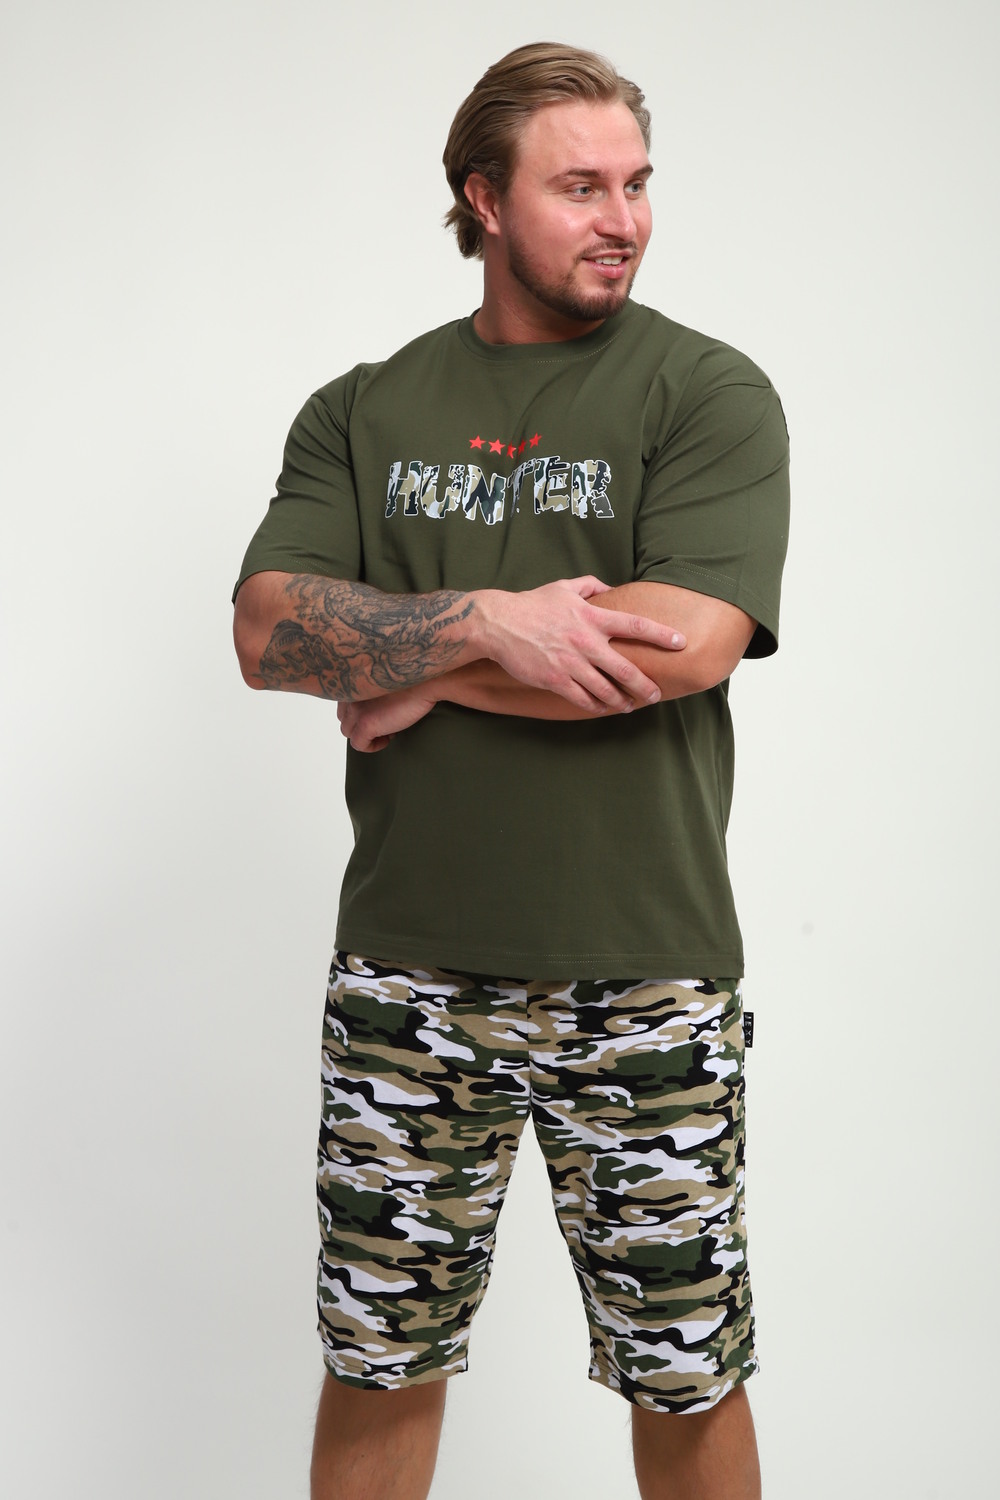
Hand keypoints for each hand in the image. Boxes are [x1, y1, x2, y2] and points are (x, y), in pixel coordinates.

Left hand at [337, 686, 437, 751]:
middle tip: (382, 724)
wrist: (426, 682)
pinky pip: (358, 745)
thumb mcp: (383, 683)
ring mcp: (356, 710)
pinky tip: (387, 739)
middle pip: (344, 718)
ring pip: (349, 732)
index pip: (344, 704)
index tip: (377, 714)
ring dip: (366, 735)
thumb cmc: (412, 679)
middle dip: (360, 724)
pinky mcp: (366, 724)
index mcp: (353, 682)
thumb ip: (370, 693)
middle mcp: (350, 694)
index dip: (360, 712)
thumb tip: (372, 711)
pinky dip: (372, 746)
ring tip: (386, 731)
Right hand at [474, 576, 685, 713]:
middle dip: (645, 685)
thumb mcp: (563, 587)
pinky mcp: (554, 679)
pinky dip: (596, 706)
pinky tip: (603, 708)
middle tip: (657, 694)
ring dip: (622, 701)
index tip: (680, 643)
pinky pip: (582, 698)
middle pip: (625, 668)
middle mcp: (585, 642)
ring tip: (630, 706)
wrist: (499, 623)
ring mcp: (570, 663)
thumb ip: (590, 585)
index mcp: (592, 617)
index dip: (660, 634)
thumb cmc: (532, 604)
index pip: (635, 625)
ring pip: (605, 689)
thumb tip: (610, 589)